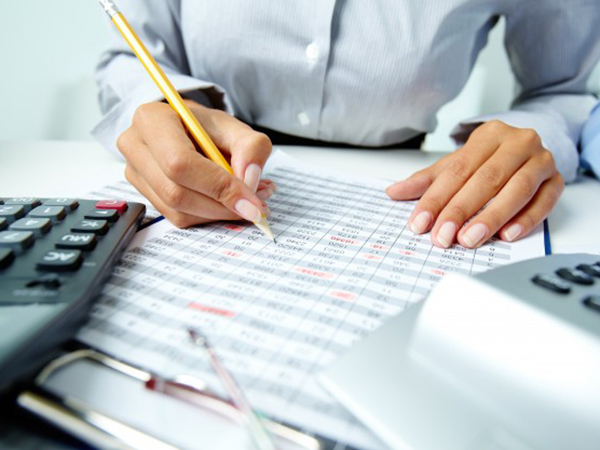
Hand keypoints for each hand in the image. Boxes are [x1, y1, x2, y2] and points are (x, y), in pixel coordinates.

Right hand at [117, 100, 274, 226]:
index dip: (218, 187)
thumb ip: (251, 147)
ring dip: (218, 213)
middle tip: (256, 205)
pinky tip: (227, 202)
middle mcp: (135, 146)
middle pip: (176, 193)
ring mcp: (135, 173)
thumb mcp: (234, 127)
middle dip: (221, 205)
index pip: (180, 163)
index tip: (251, 202)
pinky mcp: (145, 195)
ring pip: (178, 211)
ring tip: (247, 200)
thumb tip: (250, 180)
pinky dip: (209, 216)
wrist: (187, 130)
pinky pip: (178, 217)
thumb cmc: (206, 127)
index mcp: (152, 120)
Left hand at [386, 121, 563, 247]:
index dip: (436, 198)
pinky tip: (507, 235)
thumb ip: (427, 180)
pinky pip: (544, 201)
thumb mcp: (457, 165)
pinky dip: (526, 219)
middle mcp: (518, 143)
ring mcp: (541, 160)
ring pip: (517, 189)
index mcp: (489, 135)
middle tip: (442, 237)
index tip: (419, 223)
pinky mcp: (557, 180)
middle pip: (486, 178)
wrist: (529, 148)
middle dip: (461, 210)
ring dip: (492, 217)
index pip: (457, 170)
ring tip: (469, 239)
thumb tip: (393, 192)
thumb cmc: (490, 159)